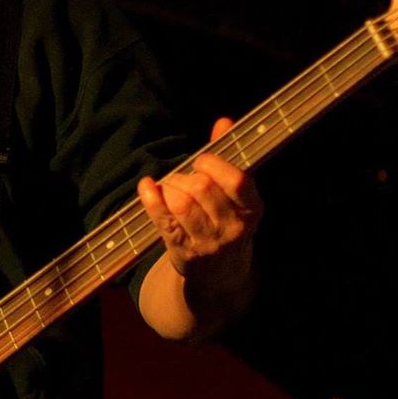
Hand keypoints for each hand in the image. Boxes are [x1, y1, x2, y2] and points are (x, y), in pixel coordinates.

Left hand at [138, 116, 262, 303]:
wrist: (220, 276)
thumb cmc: (226, 223)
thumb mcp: (236, 195)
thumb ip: (228, 157)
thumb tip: (223, 121)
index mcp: (252, 210)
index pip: (236, 180)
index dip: (213, 164)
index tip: (202, 161)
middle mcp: (233, 228)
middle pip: (202, 187)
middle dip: (187, 175)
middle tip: (185, 178)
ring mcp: (207, 243)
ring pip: (180, 202)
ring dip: (170, 187)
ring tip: (171, 188)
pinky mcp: (182, 250)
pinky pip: (161, 219)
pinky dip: (149, 198)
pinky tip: (146, 186)